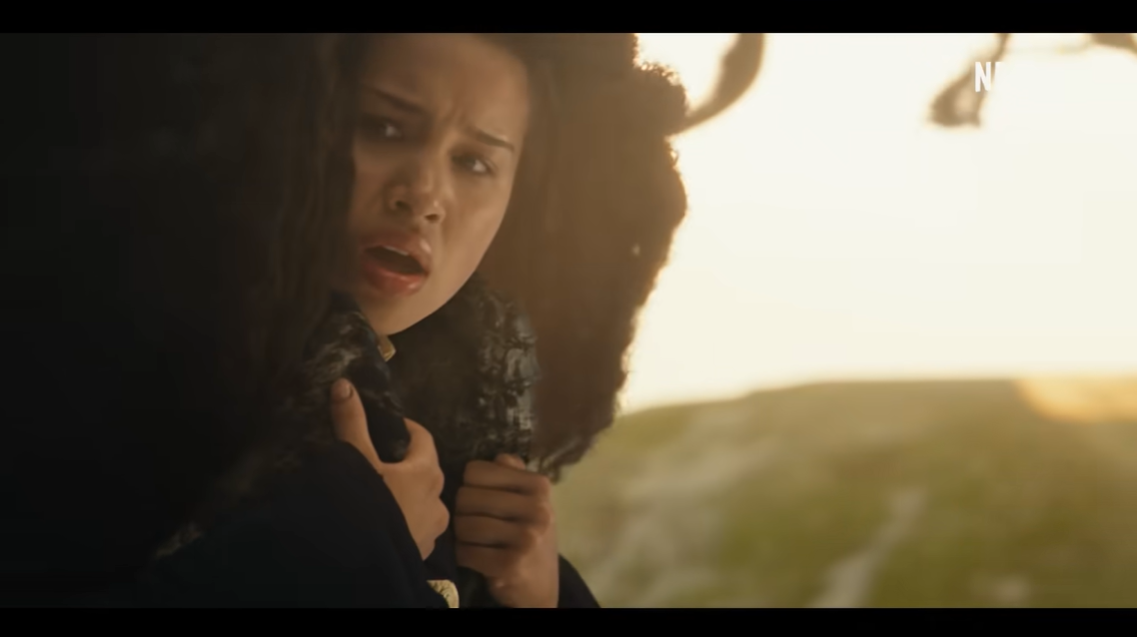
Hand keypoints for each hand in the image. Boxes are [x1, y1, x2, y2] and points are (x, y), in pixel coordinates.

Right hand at [330, 378, 448, 559]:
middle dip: (406, 464)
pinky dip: (406, 521)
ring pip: (424, 502)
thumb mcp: (355, 459)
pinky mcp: (424, 553)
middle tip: (380, 461)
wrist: (361, 562)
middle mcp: (439, 499)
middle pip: (425, 471)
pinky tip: (385, 523)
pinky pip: (418, 528)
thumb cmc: (364, 503)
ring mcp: (434, 529)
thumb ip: (351, 421)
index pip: (423, 438)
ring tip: (382, 496)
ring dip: (409, 495)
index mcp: (427, 471)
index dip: (406, 430)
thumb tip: (345, 383)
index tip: (389, 428)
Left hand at [454, 454, 558, 607]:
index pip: (475, 471)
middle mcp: (537, 508)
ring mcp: (526, 537)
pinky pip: (466, 551)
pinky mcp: (511, 564)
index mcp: (539, 485)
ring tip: (471, 540)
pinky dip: (463, 555)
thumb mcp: (531, 501)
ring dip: (461, 535)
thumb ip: (513, 474)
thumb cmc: (529, 535)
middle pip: (465, 496)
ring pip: (464, 524)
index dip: (469, 486)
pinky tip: (472, 556)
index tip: (479, 500)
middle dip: (461, 512)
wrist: (541, 585)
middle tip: (471, 523)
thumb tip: (497, 456)